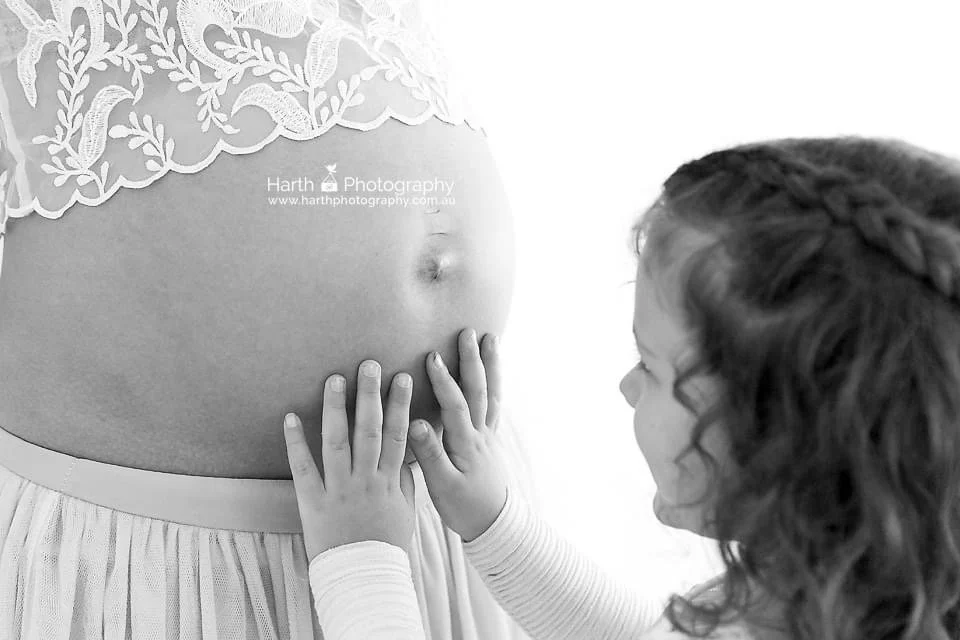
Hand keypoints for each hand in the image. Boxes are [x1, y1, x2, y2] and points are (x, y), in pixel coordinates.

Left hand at [282, 360, 416, 562]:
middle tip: (369, 364)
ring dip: (335, 408)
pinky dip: (296, 442)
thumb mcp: (405, 509)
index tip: (402, 377)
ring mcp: (339, 489)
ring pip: (337, 441)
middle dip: (370, 394)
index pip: (398, 433)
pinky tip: (291, 417)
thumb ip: (404, 478)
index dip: (400, 404)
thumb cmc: (387, 545)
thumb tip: (408, 450)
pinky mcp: (313, 501)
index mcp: (389, 480)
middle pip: (369, 429)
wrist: (364, 577)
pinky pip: (303, 467)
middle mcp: (366, 479)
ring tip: (334, 379)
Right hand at [407, 328, 509, 542]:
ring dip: (490, 365)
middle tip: (468, 333)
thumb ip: (429, 454)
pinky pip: (494, 404)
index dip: (444, 381)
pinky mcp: (490, 440)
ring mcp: (488, 435)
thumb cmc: (465, 508)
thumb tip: (416, 423)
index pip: (456, 405)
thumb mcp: (442, 486)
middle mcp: (480, 434)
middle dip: (472, 361)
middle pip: (479, 390)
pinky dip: (494, 384)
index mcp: (466, 444)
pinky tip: (491, 372)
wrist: (495, 526)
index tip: (432, 357)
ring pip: (491, 393)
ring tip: (490, 339)